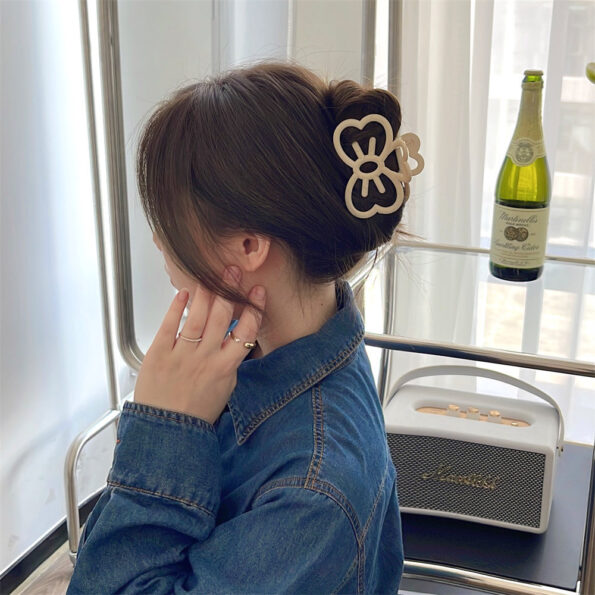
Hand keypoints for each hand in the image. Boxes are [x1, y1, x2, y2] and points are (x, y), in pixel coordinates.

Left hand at [133, 267, 265, 423]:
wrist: (167, 430)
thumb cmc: (196, 413)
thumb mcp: (225, 389)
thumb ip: (230, 363)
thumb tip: (233, 340)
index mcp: (225, 368)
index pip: (245, 332)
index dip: (253, 309)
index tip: (257, 292)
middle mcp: (206, 358)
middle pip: (221, 317)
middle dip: (229, 291)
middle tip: (233, 271)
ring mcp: (182, 354)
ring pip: (197, 317)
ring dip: (206, 293)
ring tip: (212, 275)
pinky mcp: (160, 354)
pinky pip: (170, 325)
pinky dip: (177, 307)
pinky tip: (184, 293)